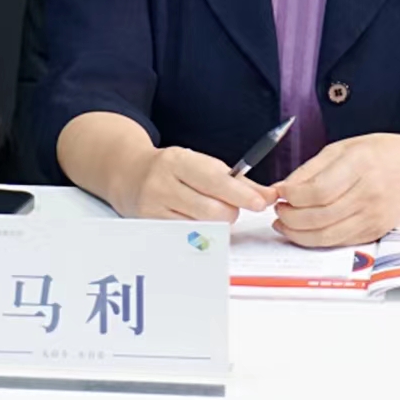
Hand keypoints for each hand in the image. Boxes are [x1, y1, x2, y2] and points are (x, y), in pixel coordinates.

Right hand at [122, 146, 277, 221]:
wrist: (130, 175)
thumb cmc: (175, 170)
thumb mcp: (202, 164)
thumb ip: (238, 181)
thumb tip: (270, 196)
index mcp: (179, 161)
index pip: (215, 180)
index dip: (240, 194)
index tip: (260, 203)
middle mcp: (163, 183)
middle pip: (211, 209)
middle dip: (229, 212)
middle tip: (229, 207)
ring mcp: (154, 207)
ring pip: (201, 227)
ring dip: (216, 224)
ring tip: (210, 212)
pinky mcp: (151, 227)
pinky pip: (187, 238)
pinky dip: (200, 233)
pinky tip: (196, 222)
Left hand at [272, 133, 399, 247]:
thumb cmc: (384, 152)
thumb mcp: (346, 146)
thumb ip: (313, 167)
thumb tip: (284, 186)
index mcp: (360, 163)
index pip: (318, 190)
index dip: (292, 196)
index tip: (279, 192)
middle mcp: (368, 192)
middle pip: (319, 216)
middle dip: (290, 217)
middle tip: (278, 209)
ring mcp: (374, 215)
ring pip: (328, 235)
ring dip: (299, 233)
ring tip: (285, 223)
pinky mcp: (376, 231)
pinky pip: (340, 241)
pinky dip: (317, 239)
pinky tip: (305, 230)